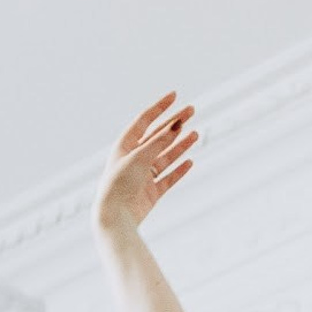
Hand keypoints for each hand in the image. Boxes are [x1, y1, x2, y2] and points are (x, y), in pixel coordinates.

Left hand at [94, 93, 197, 233]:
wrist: (116, 216)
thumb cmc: (120, 183)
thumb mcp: (139, 157)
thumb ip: (159, 141)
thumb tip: (177, 124)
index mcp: (125, 145)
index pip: (144, 120)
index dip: (159, 107)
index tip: (174, 95)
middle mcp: (134, 159)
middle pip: (158, 137)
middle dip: (175, 124)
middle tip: (192, 111)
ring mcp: (143, 176)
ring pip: (166, 157)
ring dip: (180, 145)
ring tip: (195, 134)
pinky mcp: (151, 193)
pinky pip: (168, 179)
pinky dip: (179, 170)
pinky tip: (189, 161)